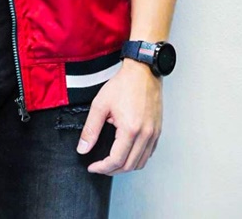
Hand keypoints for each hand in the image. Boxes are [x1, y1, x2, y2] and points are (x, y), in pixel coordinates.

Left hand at [76, 58, 161, 173]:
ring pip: (141, 162)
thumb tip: (83, 148)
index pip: (116, 160)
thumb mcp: (100, 104)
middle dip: (112, 170)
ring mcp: (154, 133)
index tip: (92, 167)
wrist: (143, 71)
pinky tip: (127, 152)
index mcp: (130, 129)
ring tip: (111, 162)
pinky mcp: (158, 130)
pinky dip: (137, 158)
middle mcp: (145, 135)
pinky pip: (149, 153)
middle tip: (99, 167)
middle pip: (129, 166)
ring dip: (125, 166)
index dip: (102, 168)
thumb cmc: (123, 84)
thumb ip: (90, 129)